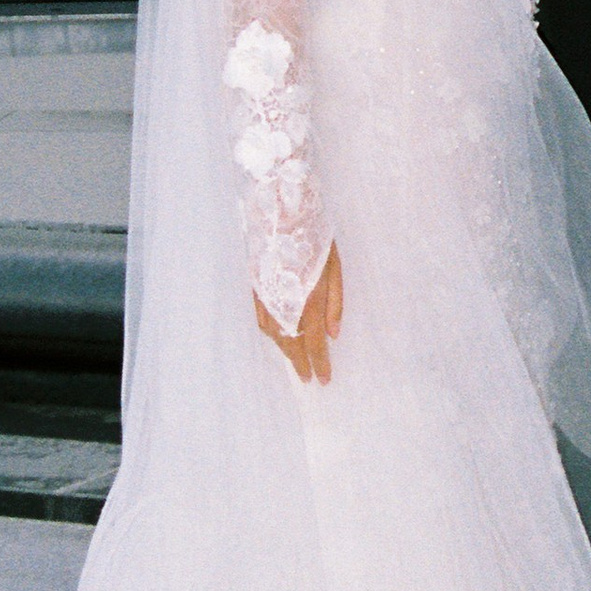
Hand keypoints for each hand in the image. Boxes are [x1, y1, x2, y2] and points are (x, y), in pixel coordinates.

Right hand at [256, 243, 343, 382]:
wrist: (281, 211)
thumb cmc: (315, 237)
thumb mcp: (335, 267)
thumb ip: (335, 302)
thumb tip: (334, 334)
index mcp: (310, 297)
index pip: (314, 341)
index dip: (319, 362)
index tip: (323, 379)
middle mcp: (286, 302)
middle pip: (292, 342)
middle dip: (300, 363)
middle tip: (306, 379)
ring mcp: (267, 296)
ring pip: (274, 334)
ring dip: (284, 349)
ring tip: (295, 360)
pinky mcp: (255, 288)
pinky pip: (261, 319)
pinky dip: (270, 333)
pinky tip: (277, 337)